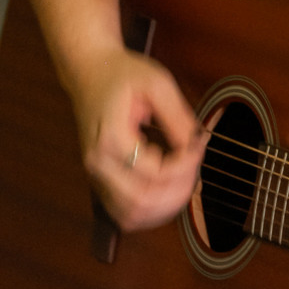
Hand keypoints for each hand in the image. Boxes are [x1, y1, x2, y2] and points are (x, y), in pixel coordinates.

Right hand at [72, 46, 206, 231]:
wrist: (89, 73)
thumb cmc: (122, 75)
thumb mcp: (157, 84)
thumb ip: (179, 116)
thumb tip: (197, 144)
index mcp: (110, 138)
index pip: (155, 173)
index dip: (186, 166)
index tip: (198, 145)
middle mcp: (98, 163)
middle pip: (143, 201)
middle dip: (179, 190)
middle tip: (195, 165)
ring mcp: (96, 176)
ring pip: (132, 215)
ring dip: (166, 206)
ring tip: (185, 180)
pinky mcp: (101, 181)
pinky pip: (125, 213)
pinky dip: (151, 211)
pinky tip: (169, 193)